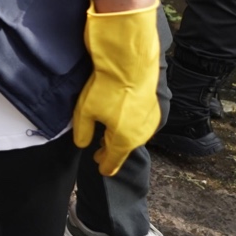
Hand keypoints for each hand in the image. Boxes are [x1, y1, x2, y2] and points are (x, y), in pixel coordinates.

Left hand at [72, 2, 160, 176]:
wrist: (130, 64)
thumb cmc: (106, 89)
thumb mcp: (85, 111)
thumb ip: (82, 132)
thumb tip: (82, 144)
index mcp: (124, 140)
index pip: (113, 160)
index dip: (106, 166)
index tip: (102, 171)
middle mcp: (141, 135)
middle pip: (123, 148)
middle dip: (111, 151)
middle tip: (99, 154)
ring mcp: (150, 121)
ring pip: (133, 135)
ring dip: (121, 137)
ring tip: (109, 138)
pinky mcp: (153, 107)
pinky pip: (140, 123)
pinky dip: (130, 125)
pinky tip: (122, 119)